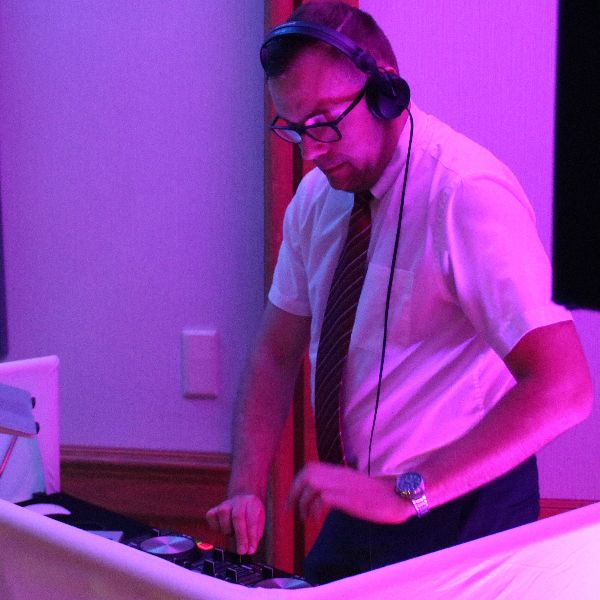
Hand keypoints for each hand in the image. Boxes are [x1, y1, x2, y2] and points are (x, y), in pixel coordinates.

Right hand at [206, 494, 264, 554]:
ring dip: (229, 532)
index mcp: (251, 502)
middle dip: (240, 537)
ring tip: (233, 532)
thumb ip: (254, 536)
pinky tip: (224, 528)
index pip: (252, 519)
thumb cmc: (250, 515)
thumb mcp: (258, 523)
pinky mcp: (214, 510)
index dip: (251, 536)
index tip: (250, 550)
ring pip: (224, 520)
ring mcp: (224, 504)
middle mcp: (238, 501)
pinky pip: (212, 521)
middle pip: (237, 517)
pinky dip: (217, 528)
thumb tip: (249, 550)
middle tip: (242, 551)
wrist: (241, 501)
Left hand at [288, 462, 412, 523]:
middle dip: (295, 491)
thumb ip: (338, 486)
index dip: (297, 482)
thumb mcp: (353, 486)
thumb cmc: (377, 495)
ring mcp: (344, 485)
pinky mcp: (348, 498)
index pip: (310, 468)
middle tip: (292, 509)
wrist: (397, 497)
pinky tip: (317, 520)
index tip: (292, 498)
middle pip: (307, 473)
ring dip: (303, 502)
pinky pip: (323, 499)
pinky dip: (315, 510)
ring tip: (306, 517)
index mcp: (339, 471)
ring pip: (312, 484)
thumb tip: (320, 495)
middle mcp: (339, 475)